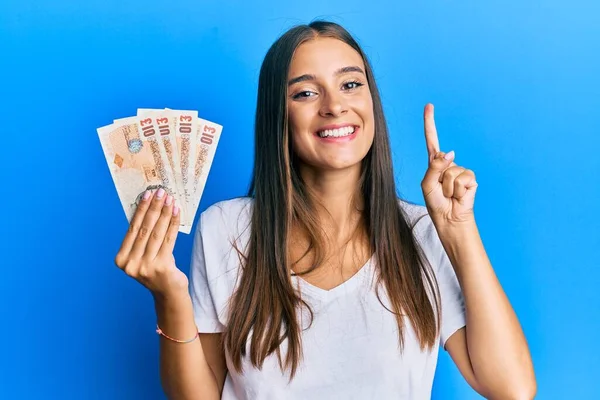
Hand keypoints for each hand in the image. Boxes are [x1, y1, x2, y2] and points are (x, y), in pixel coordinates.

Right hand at [114, 188, 187, 297]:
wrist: (168, 293)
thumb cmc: (156, 269)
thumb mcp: (144, 254)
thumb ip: (142, 237)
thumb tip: (150, 207)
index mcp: (121, 259)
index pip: (132, 229)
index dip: (140, 210)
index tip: (147, 194)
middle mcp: (131, 264)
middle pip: (144, 229)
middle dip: (154, 208)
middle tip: (161, 192)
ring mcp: (146, 267)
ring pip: (157, 233)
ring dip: (165, 213)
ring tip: (171, 199)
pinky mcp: (162, 267)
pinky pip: (169, 240)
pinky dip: (173, 224)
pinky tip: (177, 213)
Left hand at [421, 103, 477, 225]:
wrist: (450, 219)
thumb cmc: (436, 203)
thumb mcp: (427, 185)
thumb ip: (434, 167)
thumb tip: (450, 152)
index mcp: (434, 164)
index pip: (432, 140)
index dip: (430, 123)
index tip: (429, 106)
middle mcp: (448, 164)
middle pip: (441, 159)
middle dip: (438, 177)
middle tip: (441, 192)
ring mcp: (460, 170)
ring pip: (451, 172)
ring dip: (447, 187)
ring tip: (449, 195)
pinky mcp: (471, 178)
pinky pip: (462, 179)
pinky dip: (457, 190)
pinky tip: (458, 196)